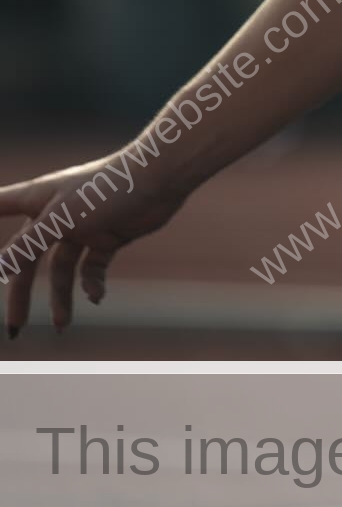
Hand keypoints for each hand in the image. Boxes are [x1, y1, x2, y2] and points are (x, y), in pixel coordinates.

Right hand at [0, 155, 189, 336]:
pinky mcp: (109, 235)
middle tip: (16, 327)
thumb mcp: (60, 219)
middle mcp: (57, 214)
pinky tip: (97, 296)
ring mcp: (84, 226)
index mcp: (38, 200)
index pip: (0, 206)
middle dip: (21, 292)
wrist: (159, 179)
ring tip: (62, 325)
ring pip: (62, 268)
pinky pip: (93, 267)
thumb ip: (28, 244)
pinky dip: (92, 283)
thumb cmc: (106, 188)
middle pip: (28, 257)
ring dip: (61, 296)